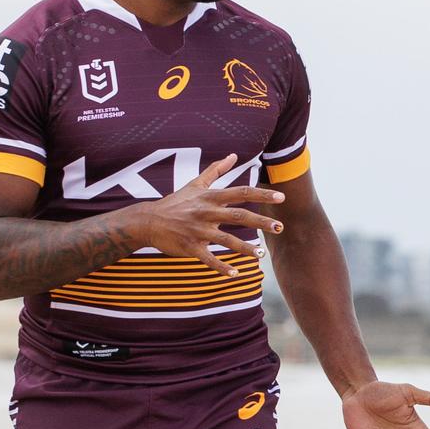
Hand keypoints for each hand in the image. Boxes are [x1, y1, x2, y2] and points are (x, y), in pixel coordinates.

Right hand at [129, 154, 285, 275]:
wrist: (149, 220)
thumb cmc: (176, 202)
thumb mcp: (195, 184)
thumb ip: (216, 170)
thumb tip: (234, 155)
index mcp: (211, 197)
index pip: (241, 193)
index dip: (261, 195)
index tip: (281, 197)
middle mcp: (207, 213)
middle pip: (238, 216)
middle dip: (260, 222)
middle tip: (280, 227)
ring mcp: (198, 231)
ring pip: (226, 240)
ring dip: (245, 248)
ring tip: (261, 254)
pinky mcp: (190, 247)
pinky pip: (208, 258)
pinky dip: (221, 267)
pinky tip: (235, 274)